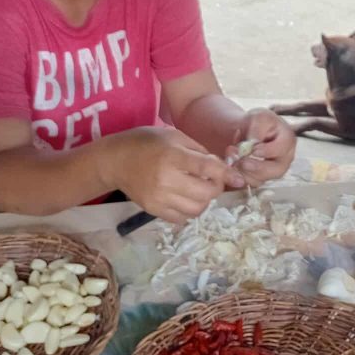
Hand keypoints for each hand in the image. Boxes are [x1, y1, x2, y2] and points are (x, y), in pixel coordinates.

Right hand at [106, 127, 242, 223]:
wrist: (115, 160)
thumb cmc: (146, 142)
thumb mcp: (174, 135)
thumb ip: (199, 151)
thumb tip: (221, 166)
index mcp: (173, 156)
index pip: (207, 169)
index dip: (227, 174)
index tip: (239, 179)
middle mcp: (166, 180)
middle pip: (205, 193)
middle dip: (215, 187)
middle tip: (212, 179)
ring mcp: (158, 198)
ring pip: (196, 209)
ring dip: (204, 200)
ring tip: (199, 188)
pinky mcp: (152, 211)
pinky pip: (181, 218)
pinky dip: (190, 209)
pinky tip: (186, 197)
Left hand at [226, 108, 295, 186]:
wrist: (250, 129)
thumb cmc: (258, 122)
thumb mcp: (259, 116)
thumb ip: (257, 128)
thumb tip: (253, 142)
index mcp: (287, 140)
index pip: (281, 150)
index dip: (266, 151)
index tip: (252, 149)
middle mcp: (284, 159)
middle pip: (276, 170)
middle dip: (257, 167)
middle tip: (242, 161)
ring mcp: (274, 170)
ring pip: (262, 179)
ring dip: (244, 171)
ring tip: (232, 158)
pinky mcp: (262, 178)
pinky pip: (251, 183)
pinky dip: (239, 175)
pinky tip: (232, 163)